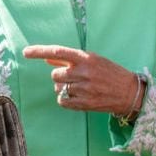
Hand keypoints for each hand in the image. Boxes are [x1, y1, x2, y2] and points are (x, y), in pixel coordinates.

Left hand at [23, 44, 142, 115]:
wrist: (129, 92)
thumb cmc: (110, 73)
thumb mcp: (93, 61)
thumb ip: (70, 60)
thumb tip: (48, 58)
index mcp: (86, 58)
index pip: (58, 52)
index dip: (39, 52)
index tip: (26, 52)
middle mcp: (84, 72)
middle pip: (55, 74)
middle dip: (60, 77)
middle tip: (74, 78)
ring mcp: (84, 89)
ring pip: (58, 88)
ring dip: (64, 88)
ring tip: (80, 88)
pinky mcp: (85, 103)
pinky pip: (63, 101)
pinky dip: (66, 99)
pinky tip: (78, 97)